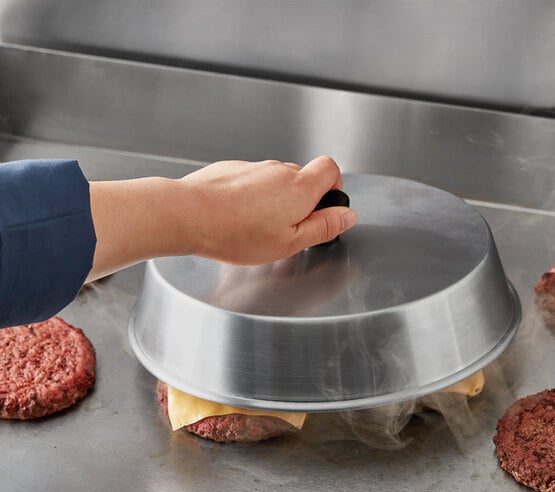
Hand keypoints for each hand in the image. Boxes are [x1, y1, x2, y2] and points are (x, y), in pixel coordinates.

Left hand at [177, 156, 356, 264]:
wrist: (188, 215)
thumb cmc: (235, 233)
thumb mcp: (290, 242)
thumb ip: (323, 227)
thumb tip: (347, 216)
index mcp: (299, 187)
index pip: (331, 169)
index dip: (334, 187)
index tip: (324, 208)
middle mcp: (278, 170)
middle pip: (303, 177)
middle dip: (301, 200)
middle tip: (286, 228)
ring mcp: (253, 167)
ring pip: (275, 181)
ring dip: (274, 200)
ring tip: (256, 227)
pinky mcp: (231, 169)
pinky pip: (251, 181)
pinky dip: (250, 197)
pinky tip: (237, 218)